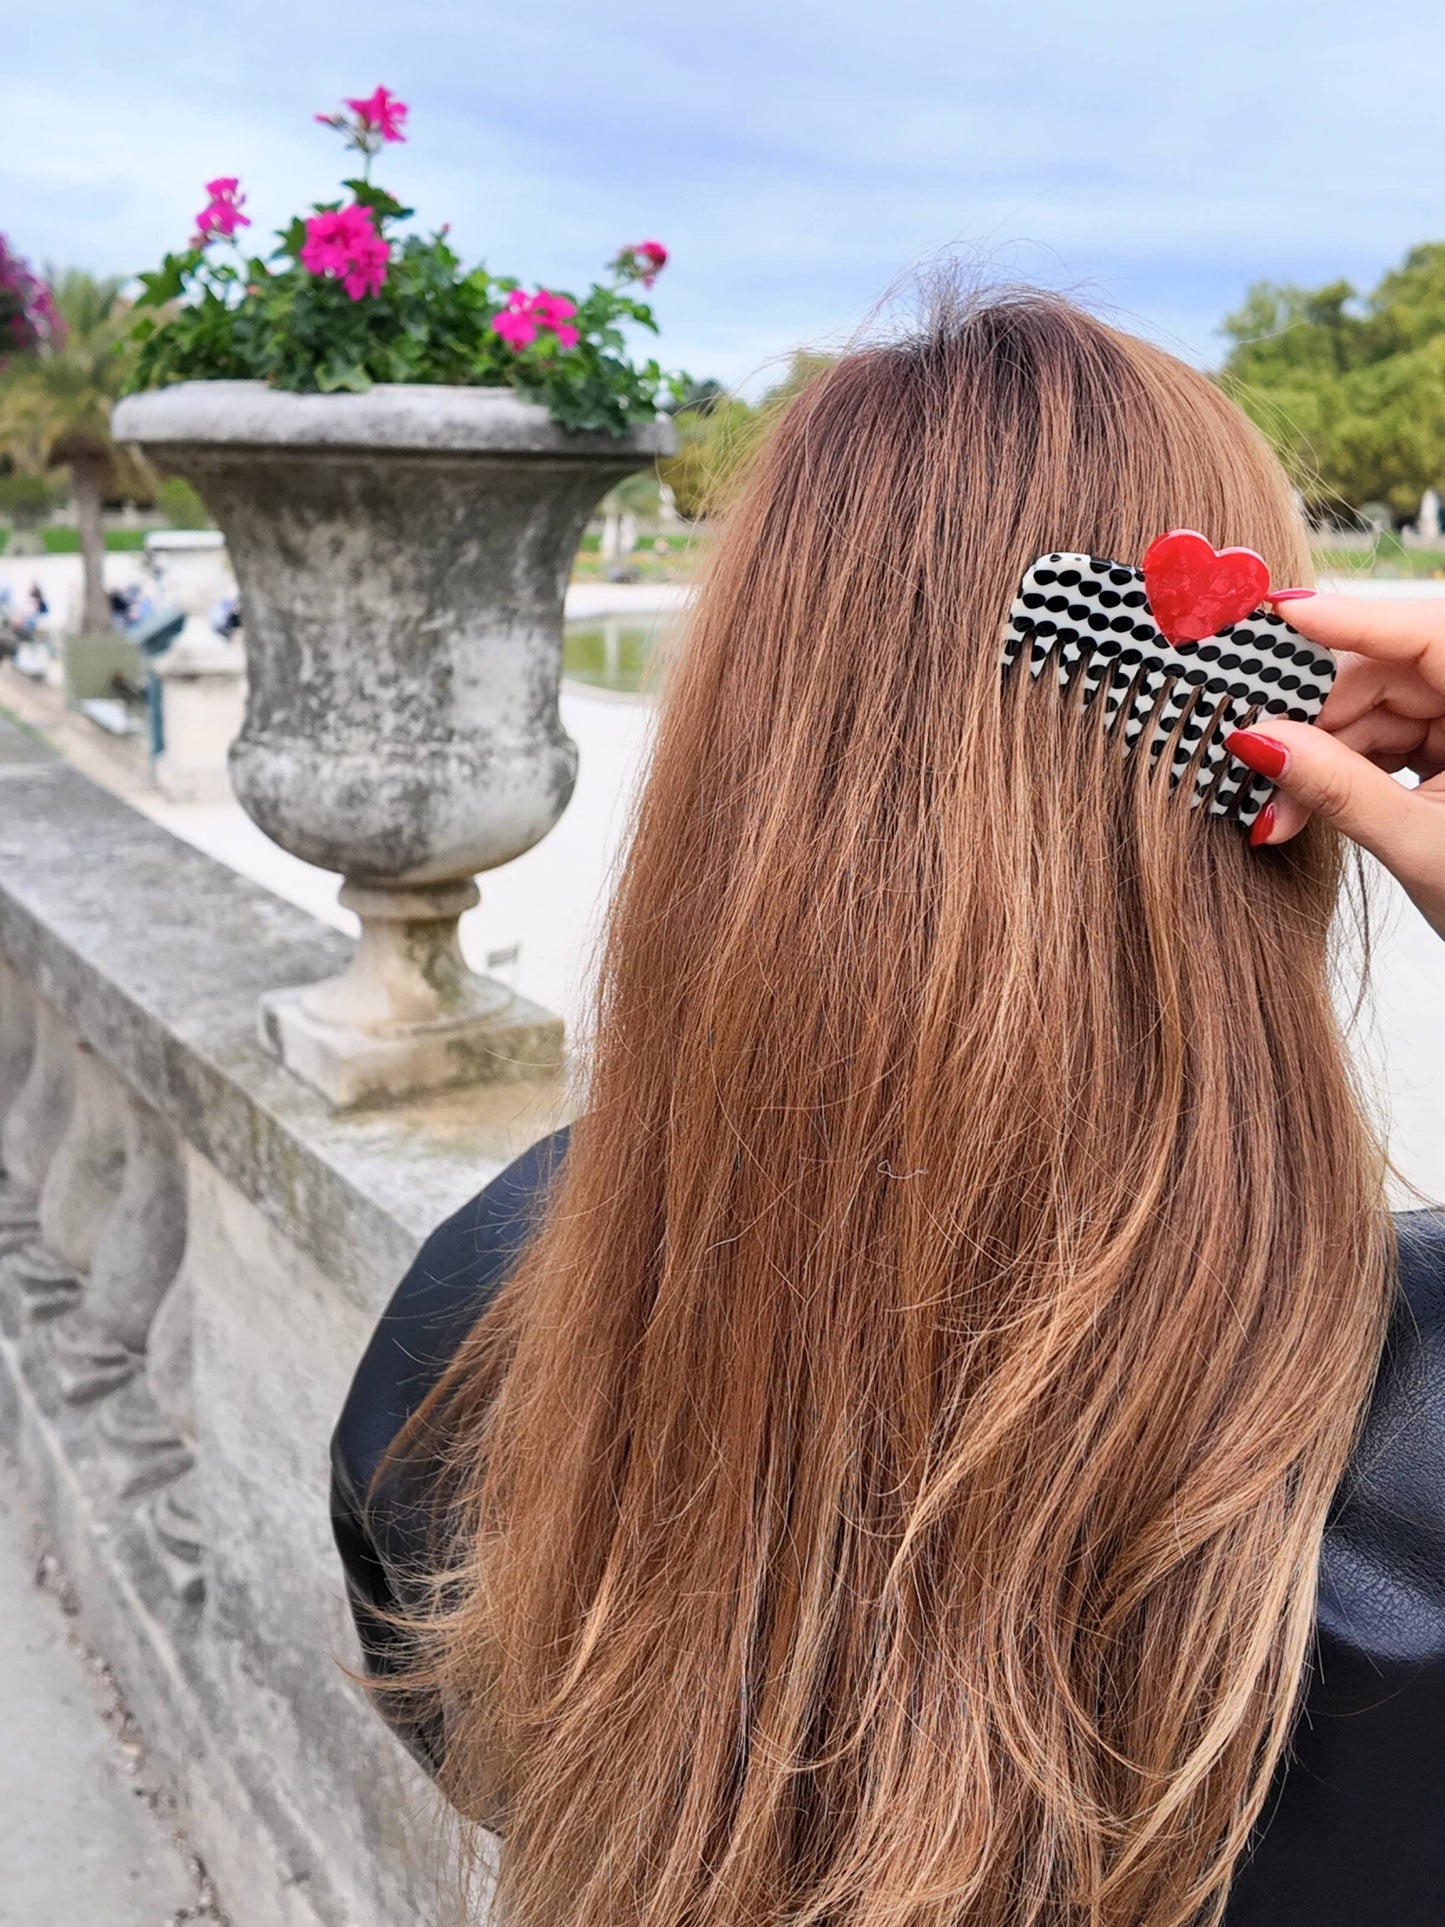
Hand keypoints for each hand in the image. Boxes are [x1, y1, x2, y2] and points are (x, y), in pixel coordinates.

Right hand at [1225, 591, 1444, 939]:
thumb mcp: (1417, 845)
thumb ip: (1337, 789)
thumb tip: (1259, 742)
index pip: (1428, 636)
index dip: (1354, 621)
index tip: (1283, 617)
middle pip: (1389, 674)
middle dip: (1316, 721)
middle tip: (1258, 761)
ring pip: (1378, 709)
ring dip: (1323, 756)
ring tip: (1283, 810)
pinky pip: (1389, 737)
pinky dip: (1347, 768)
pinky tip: (1311, 802)